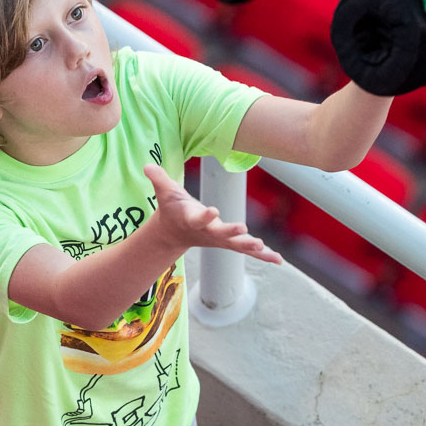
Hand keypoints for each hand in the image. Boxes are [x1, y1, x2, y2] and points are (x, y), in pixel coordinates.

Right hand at [143, 164, 282, 264]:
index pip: (199, 217)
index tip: (213, 211)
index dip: (205, 215)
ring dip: (250, 247)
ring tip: (263, 247)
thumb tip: (147, 166)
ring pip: (236, 245)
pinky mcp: (229, 242)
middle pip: (220, 233)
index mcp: (192, 219)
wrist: (174, 233)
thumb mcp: (165, 192)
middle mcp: (207, 232)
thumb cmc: (172, 209)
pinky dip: (263, 255)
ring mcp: (219, 239)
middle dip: (232, 233)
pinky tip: (278, 260)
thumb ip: (158, 179)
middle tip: (243, 230)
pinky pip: (247, 250)